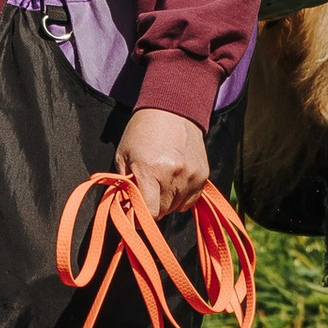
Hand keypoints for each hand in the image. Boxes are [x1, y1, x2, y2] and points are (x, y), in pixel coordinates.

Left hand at [117, 106, 209, 221]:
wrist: (172, 109)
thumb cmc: (142, 132)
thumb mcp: (123, 155)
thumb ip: (123, 184)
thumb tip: (126, 209)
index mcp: (150, 170)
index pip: (150, 213)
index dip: (140, 218)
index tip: (135, 216)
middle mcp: (174, 175)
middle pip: (163, 211)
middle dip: (153, 207)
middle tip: (147, 192)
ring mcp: (191, 175)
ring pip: (177, 207)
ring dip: (167, 201)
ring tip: (161, 182)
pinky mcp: (203, 174)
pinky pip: (191, 200)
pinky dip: (182, 196)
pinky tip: (175, 181)